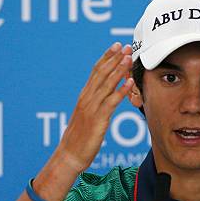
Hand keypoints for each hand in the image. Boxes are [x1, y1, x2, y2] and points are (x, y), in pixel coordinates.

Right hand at [58, 42, 134, 171]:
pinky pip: (111, 102)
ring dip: (119, 70)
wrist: (70, 155)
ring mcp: (91, 108)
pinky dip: (121, 91)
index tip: (116, 46)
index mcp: (84, 96)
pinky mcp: (98, 120)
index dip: (106, 57)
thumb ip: (95, 105)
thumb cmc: (80, 139)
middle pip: (101, 73)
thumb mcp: (87, 117)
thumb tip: (105, 98)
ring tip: (129, 58)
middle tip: (125, 45)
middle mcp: (86, 98)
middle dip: (114, 58)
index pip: (95, 71)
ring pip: (106, 84)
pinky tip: (129, 83)